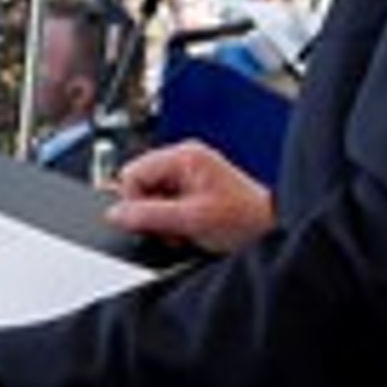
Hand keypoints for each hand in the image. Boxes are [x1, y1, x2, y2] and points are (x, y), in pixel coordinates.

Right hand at [106, 141, 274, 253]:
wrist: (271, 231)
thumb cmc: (244, 219)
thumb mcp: (191, 219)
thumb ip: (149, 216)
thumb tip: (115, 214)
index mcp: (184, 156)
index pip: (132, 173)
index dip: (136, 202)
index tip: (151, 223)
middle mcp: (185, 160)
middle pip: (139, 185)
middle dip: (150, 212)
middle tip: (173, 228)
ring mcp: (188, 175)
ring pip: (150, 198)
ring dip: (162, 220)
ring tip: (185, 230)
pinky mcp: (192, 191)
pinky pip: (164, 205)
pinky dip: (171, 222)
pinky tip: (188, 229)